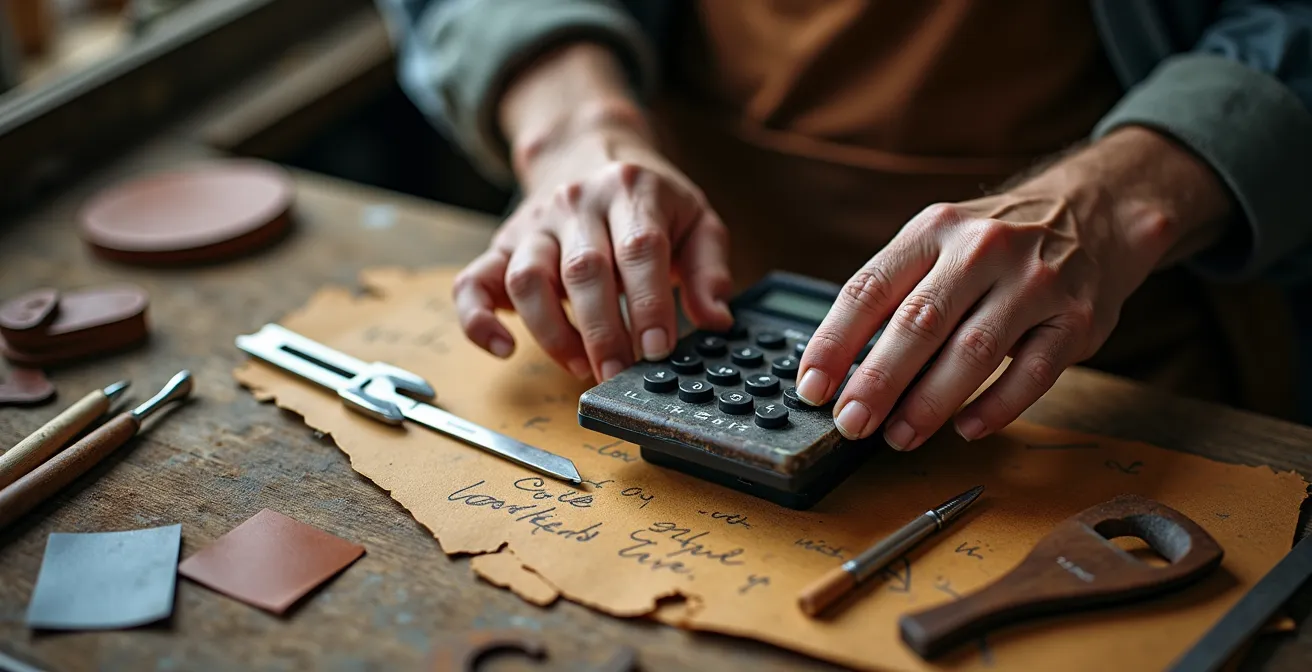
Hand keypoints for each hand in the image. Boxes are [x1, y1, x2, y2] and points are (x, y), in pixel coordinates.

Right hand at [453, 45, 732, 380]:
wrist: (585, 150)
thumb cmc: (647, 198)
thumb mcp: (694, 217)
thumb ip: (710, 268)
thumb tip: (717, 318)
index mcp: (630, 191)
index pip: (639, 249)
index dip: (649, 304)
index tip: (658, 350)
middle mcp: (576, 203)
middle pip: (583, 271)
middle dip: (602, 331)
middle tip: (620, 373)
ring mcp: (534, 226)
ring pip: (527, 279)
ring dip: (552, 333)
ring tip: (581, 367)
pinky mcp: (502, 247)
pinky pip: (473, 283)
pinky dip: (478, 321)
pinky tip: (504, 348)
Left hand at [796, 127, 1231, 448]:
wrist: (1095, 212)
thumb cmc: (996, 245)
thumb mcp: (939, 243)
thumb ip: (896, 294)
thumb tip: (840, 368)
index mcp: (933, 230)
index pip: (870, 288)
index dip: (834, 342)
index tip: (812, 387)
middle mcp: (982, 249)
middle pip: (918, 322)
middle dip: (876, 381)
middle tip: (850, 423)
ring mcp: (1034, 282)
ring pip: (973, 350)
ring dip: (929, 402)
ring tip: (899, 437)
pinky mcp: (1076, 318)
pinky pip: (1032, 373)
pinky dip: (996, 406)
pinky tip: (966, 428)